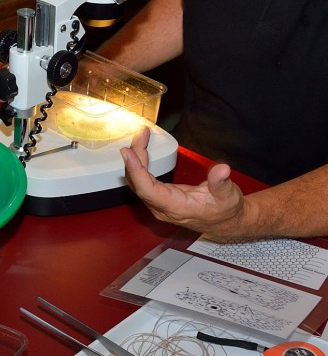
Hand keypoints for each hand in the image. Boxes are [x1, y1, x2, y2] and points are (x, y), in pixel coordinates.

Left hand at [120, 127, 245, 235]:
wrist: (227, 221)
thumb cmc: (225, 210)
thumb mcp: (228, 196)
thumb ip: (221, 183)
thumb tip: (221, 170)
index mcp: (176, 208)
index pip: (147, 190)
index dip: (135, 170)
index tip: (128, 152)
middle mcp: (162, 208)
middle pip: (138, 182)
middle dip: (135, 156)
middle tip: (140, 135)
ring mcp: (158, 204)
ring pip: (138, 181)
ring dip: (136, 159)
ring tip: (141, 138)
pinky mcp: (159, 198)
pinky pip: (142, 181)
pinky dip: (140, 164)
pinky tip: (142, 151)